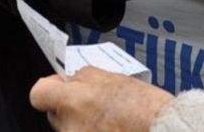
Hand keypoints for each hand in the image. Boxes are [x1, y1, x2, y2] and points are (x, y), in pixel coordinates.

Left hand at [30, 67, 173, 131]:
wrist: (164, 130)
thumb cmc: (146, 107)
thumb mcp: (114, 78)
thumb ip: (86, 77)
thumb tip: (70, 80)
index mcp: (76, 100)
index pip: (39, 94)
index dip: (50, 88)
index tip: (61, 86)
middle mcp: (71, 125)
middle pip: (55, 113)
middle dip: (69, 107)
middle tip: (92, 103)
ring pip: (70, 128)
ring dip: (82, 123)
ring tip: (108, 120)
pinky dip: (93, 131)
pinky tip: (111, 128)